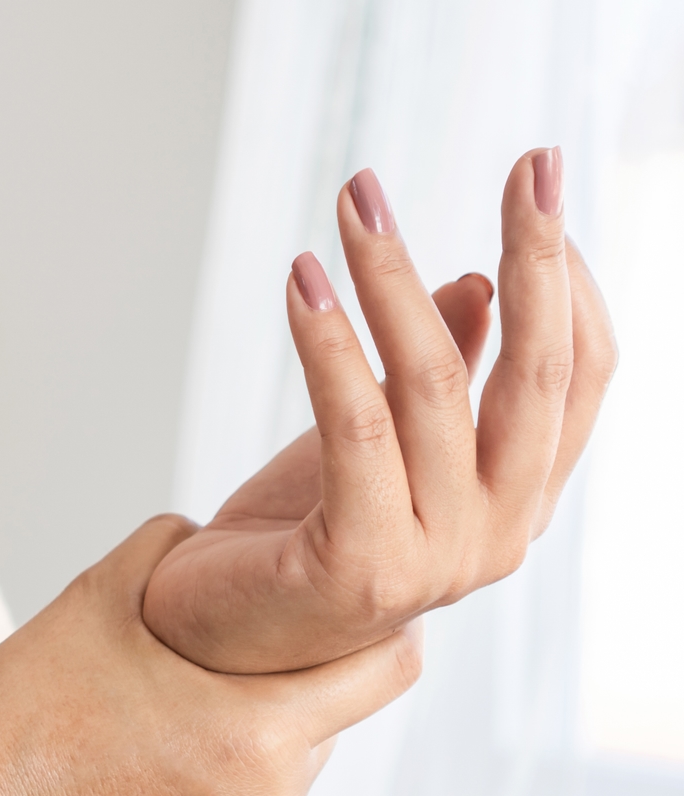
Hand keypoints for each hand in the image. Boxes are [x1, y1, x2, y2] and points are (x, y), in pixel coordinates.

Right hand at [0, 515, 421, 795]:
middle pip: (334, 721)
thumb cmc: (23, 704)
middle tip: (238, 651)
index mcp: (256, 733)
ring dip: (260, 737)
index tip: (353, 602)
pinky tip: (161, 764)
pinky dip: (228, 789)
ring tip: (183, 710)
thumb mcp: (102, 590)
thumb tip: (226, 538)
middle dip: (300, 681)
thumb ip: (183, 544)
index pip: (389, 668)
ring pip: (292, 774)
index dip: (382, 625)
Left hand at [142, 150, 617, 673]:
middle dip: (536, 256)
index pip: (579, 378)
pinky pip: (354, 426)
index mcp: (516, 502)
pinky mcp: (362, 566)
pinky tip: (303, 280)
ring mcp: (437, 561)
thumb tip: (481, 283)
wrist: (217, 634)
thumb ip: (444, 378)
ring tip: (355, 203)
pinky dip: (329, 343)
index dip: (570, 278)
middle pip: (536, 376)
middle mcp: (498, 536)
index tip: (539, 184)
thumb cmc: (300, 535)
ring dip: (391, 277)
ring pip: (432, 386)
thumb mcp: (381, 444)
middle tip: (525, 161)